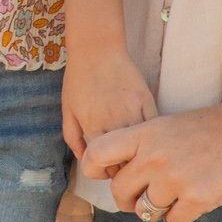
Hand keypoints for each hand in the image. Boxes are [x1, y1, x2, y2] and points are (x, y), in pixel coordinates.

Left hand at [61, 48, 156, 163]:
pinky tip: (147, 139)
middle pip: (126, 159)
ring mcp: (133, 110)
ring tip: (136, 156)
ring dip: (140, 155)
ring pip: (144, 146)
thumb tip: (84, 161)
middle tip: (123, 166)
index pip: (105, 164)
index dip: (107, 172)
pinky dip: (151, 138)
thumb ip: (73, 139)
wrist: (97, 48)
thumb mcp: (68, 109)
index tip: (108, 171)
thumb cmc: (79, 79)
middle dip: (124, 168)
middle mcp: (114, 120)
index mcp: (93, 126)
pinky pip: (153, 128)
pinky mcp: (148, 100)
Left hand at [80, 96, 221, 221]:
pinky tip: (194, 201)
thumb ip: (143, 146)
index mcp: (145, 133)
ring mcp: (176, 178)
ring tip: (172, 197)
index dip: (92, 168)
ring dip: (156, 210)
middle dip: (128, 200)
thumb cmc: (212, 127)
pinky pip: (173, 221)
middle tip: (140, 200)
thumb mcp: (169, 126)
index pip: (97, 152)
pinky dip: (181, 216)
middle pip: (119, 190)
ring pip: (145, 211)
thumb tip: (120, 175)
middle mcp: (155, 156)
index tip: (103, 176)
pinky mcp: (198, 198)